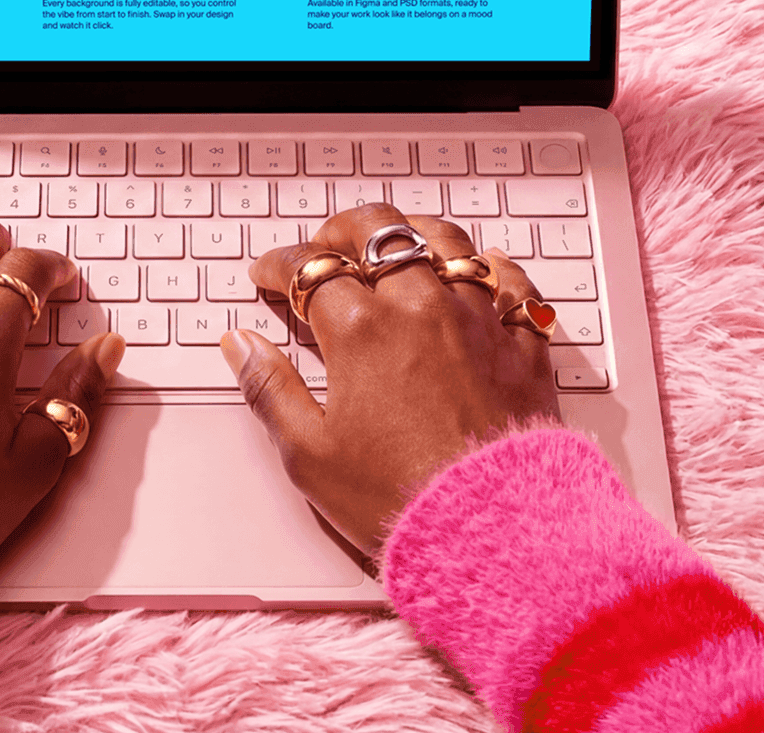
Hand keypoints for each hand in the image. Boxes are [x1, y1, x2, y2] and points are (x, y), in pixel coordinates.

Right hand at [226, 205, 561, 554]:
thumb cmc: (398, 499)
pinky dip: (496, 270)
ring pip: (447, 242)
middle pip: (378, 232)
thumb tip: (241, 346)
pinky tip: (488, 267)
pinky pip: (514, 286)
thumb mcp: (310, 454)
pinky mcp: (522, 346)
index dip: (279, 267)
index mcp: (361, 330)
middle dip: (342, 230)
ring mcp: (477, 321)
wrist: (494, 532)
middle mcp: (421, 308)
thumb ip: (270, 389)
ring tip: (397, 243)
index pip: (308, 268)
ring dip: (413, 234)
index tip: (267, 276)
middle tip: (325, 245)